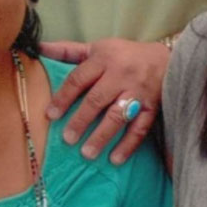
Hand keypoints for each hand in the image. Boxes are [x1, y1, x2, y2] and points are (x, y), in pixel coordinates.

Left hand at [41, 37, 170, 163]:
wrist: (168, 60)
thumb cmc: (124, 55)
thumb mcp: (97, 48)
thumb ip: (68, 51)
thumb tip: (38, 47)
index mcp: (103, 59)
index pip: (79, 79)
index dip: (64, 97)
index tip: (50, 115)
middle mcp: (120, 75)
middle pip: (97, 99)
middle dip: (81, 120)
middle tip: (67, 139)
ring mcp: (137, 92)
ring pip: (117, 116)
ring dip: (102, 136)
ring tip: (87, 153)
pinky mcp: (153, 108)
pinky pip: (140, 128)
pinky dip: (128, 145)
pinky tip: (115, 159)